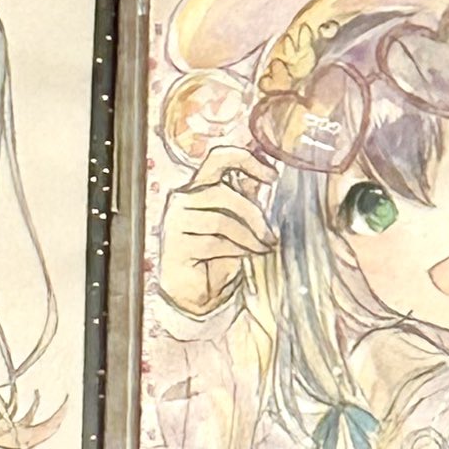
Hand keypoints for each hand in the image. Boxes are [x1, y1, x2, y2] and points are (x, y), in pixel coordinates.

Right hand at [157, 145, 274, 318]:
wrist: (197, 291)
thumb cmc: (217, 253)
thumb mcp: (237, 220)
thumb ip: (247, 196)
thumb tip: (270, 173)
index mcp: (198, 186)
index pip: (218, 158)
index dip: (246, 160)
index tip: (272, 176)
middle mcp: (182, 199)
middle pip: (223, 192)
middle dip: (254, 214)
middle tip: (272, 235)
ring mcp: (175, 221)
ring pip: (221, 220)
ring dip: (249, 237)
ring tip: (262, 248)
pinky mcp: (175, 245)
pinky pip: (213, 243)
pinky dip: (236, 250)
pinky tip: (245, 256)